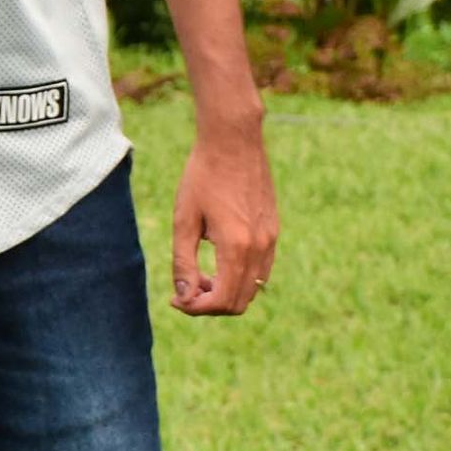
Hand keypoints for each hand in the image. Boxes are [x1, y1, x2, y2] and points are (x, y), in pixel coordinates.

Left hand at [170, 126, 276, 316]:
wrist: (234, 141)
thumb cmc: (203, 176)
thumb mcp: (184, 220)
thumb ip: (184, 262)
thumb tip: (184, 297)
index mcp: (237, 246)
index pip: (222, 301)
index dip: (197, 308)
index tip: (176, 299)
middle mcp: (260, 247)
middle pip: (240, 302)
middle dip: (210, 304)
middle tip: (185, 290)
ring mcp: (271, 239)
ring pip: (253, 288)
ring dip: (227, 291)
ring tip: (201, 275)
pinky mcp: (274, 230)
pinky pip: (261, 269)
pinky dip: (240, 277)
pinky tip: (218, 260)